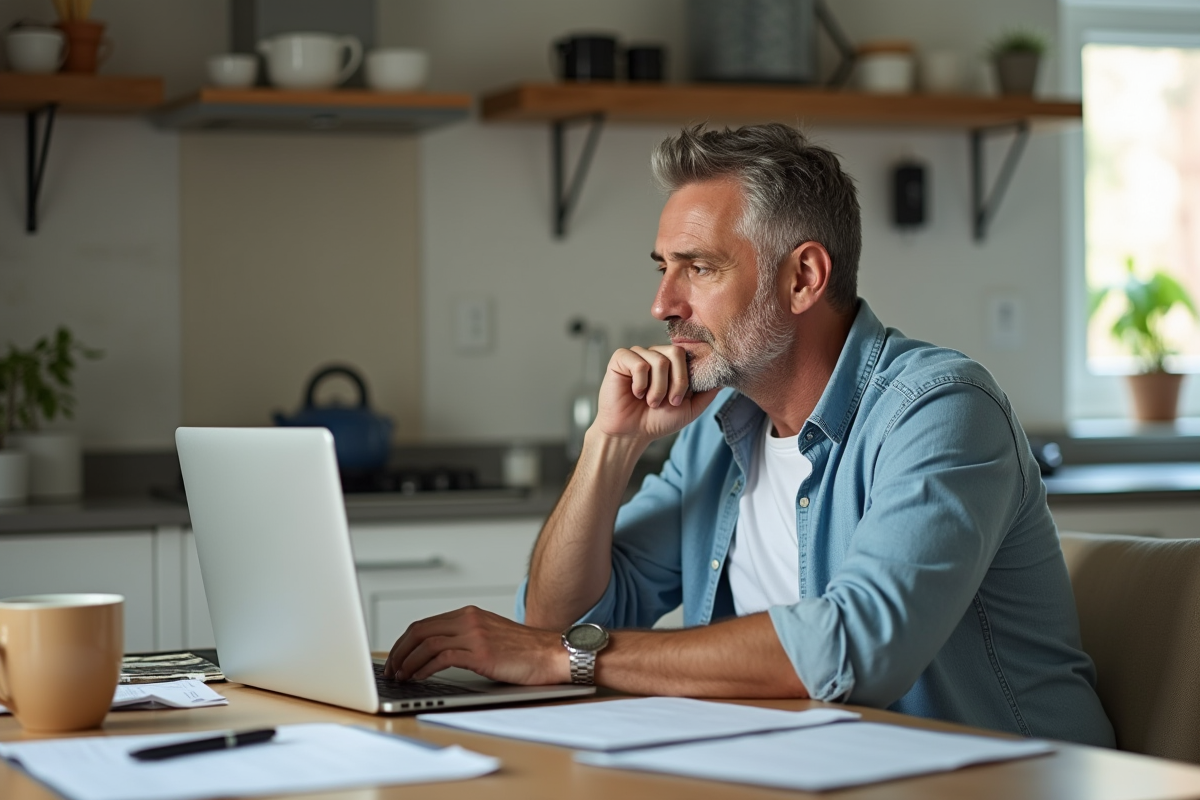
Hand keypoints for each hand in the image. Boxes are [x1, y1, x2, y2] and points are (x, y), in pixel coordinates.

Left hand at [382, 606, 568, 684]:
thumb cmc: (526, 651)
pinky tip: (419, 677)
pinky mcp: (480, 653)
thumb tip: (437, 656)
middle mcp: (469, 620)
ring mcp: (474, 635)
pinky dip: (424, 668)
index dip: (405, 641)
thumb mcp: (491, 636)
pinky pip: (441, 658)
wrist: (553, 654)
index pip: (425, 624)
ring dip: (408, 661)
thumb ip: (467, 638)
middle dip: (399, 651)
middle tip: (391, 668)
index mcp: (469, 614)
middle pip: (420, 630)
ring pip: (426, 643)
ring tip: (401, 676)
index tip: (397, 656)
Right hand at [592, 345, 719, 443]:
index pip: (688, 354)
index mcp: (672, 363)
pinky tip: (636, 393)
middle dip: (676, 382)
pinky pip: (638, 363)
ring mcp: (638, 354)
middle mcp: (656, 354)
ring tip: (650, 402)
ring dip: (657, 389)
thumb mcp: (690, 408)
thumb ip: (707, 392)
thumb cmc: (657, 421)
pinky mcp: (621, 359)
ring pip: (658, 360)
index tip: (679, 399)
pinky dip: (640, 384)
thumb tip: (724, 378)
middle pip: (676, 352)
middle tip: (669, 402)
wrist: (632, 433)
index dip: (687, 377)